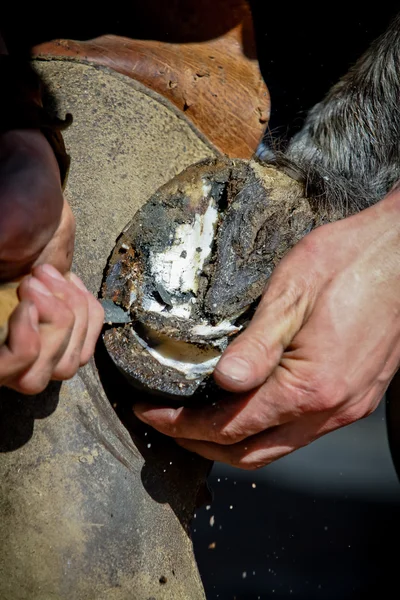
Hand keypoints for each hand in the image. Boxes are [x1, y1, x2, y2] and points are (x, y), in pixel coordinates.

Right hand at [0, 128, 102, 393]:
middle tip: (39, 277)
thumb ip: (2, 251)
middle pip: (34, 377)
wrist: (34, 192)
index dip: (20, 349)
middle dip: (51, 327)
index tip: (28, 303)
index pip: (2, 370)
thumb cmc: (12, 203)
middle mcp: (5, 338)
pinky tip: (74, 283)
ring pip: (66, 366)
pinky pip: (87, 344)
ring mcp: (35, 337)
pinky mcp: (62, 327)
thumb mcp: (2, 229)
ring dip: (72, 319)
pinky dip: (90, 315)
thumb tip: (8, 282)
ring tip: (55, 274)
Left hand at [134, 189, 399, 468]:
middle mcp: (331, 409)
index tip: (151, 413)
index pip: (232, 426)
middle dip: (201, 445)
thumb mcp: (293, 291)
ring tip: (196, 422)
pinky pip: (302, 431)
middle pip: (252, 453)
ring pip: (278, 448)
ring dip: (233, 441)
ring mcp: (347, 407)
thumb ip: (256, 344)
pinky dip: (264, 430)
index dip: (184, 426)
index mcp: (310, 386)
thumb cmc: (351, 261)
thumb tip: (223, 383)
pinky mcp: (356, 397)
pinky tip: (247, 408)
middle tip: (165, 424)